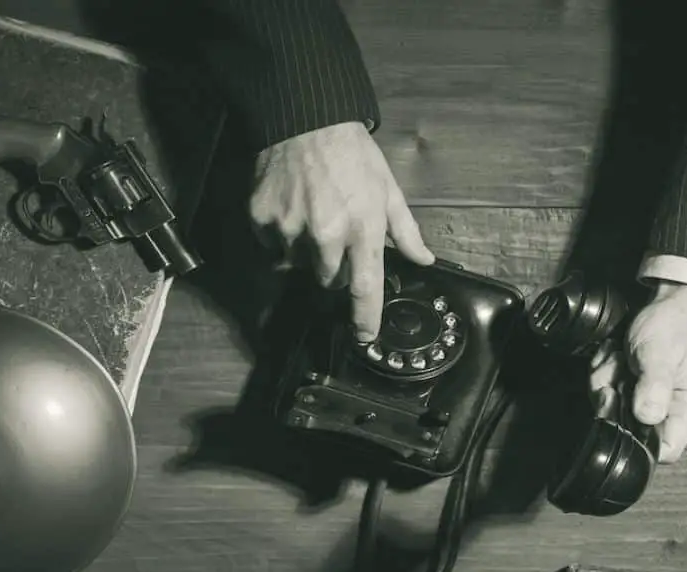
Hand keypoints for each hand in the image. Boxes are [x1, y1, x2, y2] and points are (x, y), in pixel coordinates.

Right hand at [249, 121, 434, 341]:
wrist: (305, 119)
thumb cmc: (353, 154)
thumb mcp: (389, 189)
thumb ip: (406, 231)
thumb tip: (424, 259)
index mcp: (362, 229)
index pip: (364, 288)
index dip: (364, 318)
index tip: (364, 337)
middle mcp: (325, 235)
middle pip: (328, 280)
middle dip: (335, 268)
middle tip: (337, 236)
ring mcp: (290, 228)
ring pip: (298, 265)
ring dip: (307, 253)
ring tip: (314, 216)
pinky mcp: (262, 219)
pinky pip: (272, 244)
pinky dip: (281, 235)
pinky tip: (292, 208)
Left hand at [589, 282, 686, 463]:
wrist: (670, 302)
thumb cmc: (674, 325)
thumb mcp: (660, 354)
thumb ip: (654, 388)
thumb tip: (646, 417)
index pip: (665, 451)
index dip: (638, 441)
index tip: (622, 410)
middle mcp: (673, 411)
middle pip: (631, 430)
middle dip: (614, 399)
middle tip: (619, 371)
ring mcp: (654, 401)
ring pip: (614, 410)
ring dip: (607, 381)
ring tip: (619, 358)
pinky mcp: (637, 391)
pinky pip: (610, 393)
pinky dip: (606, 374)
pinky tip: (615, 357)